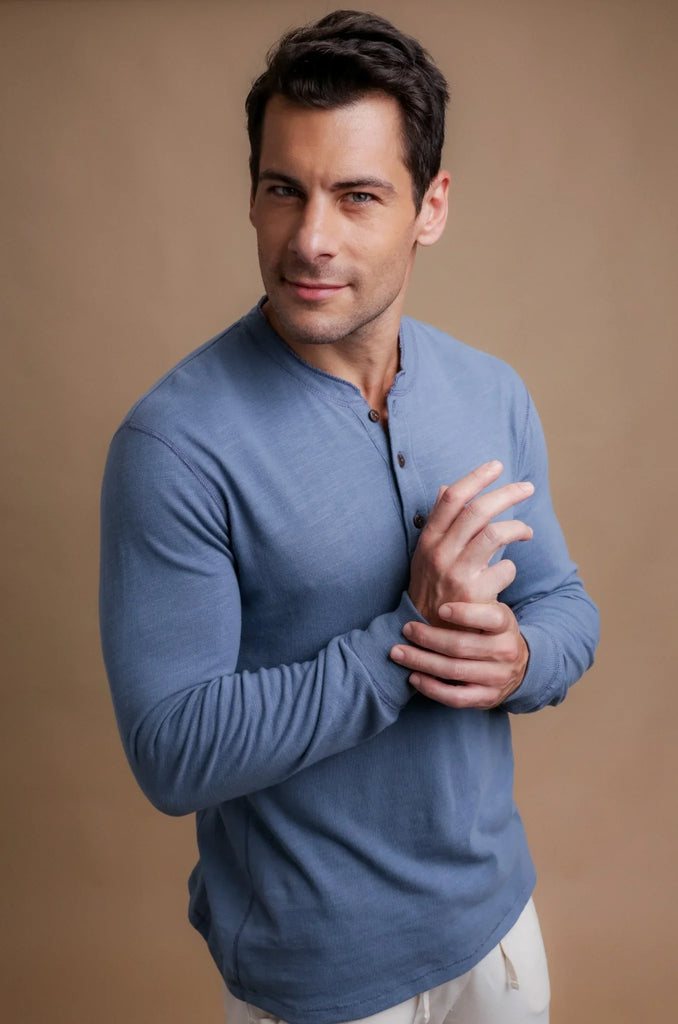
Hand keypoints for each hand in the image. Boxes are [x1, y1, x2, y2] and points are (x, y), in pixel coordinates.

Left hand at [391, 601, 528, 708]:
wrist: (518, 666)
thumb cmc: (493, 631)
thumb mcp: (493, 609)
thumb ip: (474, 595)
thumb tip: (443, 568)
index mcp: (506, 624)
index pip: (490, 616)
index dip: (465, 613)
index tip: (440, 609)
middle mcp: (505, 651)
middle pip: (461, 646)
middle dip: (428, 638)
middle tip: (405, 629)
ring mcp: (497, 677)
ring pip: (453, 671)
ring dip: (421, 661)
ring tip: (398, 652)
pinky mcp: (487, 698)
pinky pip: (455, 697)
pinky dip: (431, 688)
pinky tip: (413, 677)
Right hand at [408, 461, 533, 625]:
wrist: (427, 634)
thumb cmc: (430, 588)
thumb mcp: (424, 553)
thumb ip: (438, 521)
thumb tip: (445, 488)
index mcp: (428, 539)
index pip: (452, 498)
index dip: (477, 477)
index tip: (497, 465)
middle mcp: (440, 553)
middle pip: (478, 511)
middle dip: (507, 494)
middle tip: (527, 487)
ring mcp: (456, 574)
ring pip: (495, 534)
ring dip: (518, 528)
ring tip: (527, 531)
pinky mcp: (474, 596)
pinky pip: (505, 569)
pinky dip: (511, 567)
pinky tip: (507, 572)